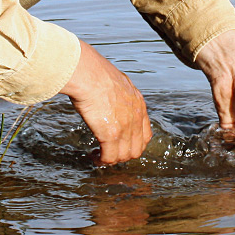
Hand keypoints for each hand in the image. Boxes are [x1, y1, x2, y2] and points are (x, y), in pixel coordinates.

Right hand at [60, 40, 152, 164]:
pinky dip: (102, 161)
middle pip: (137, 149)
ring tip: (100, 155)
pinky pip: (109, 157)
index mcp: (138, 104)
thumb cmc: (96, 73)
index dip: (134, 144)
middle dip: (123, 154)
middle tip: (110, 153)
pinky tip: (94, 156)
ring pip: (124, 156)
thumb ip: (118, 94)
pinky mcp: (111, 134)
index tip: (122, 145)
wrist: (89, 74)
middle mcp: (135, 117)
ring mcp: (125, 127)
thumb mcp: (117, 82)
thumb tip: (109, 97)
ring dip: (112, 159)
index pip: (145, 134)